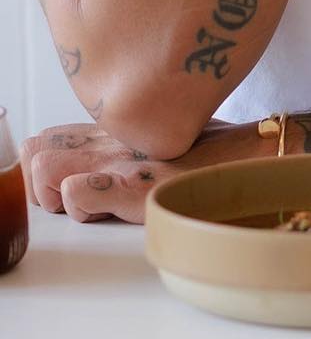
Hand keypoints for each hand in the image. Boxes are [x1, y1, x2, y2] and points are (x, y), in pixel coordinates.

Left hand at [22, 120, 262, 223]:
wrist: (248, 157)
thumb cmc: (210, 151)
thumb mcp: (160, 136)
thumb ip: (127, 143)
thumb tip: (105, 160)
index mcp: (111, 131)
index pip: (45, 140)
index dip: (48, 167)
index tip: (71, 184)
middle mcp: (107, 142)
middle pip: (34, 152)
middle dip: (43, 183)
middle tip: (74, 198)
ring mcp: (117, 163)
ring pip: (44, 172)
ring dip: (59, 197)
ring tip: (94, 206)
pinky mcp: (132, 188)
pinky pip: (79, 192)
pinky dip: (81, 204)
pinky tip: (107, 208)